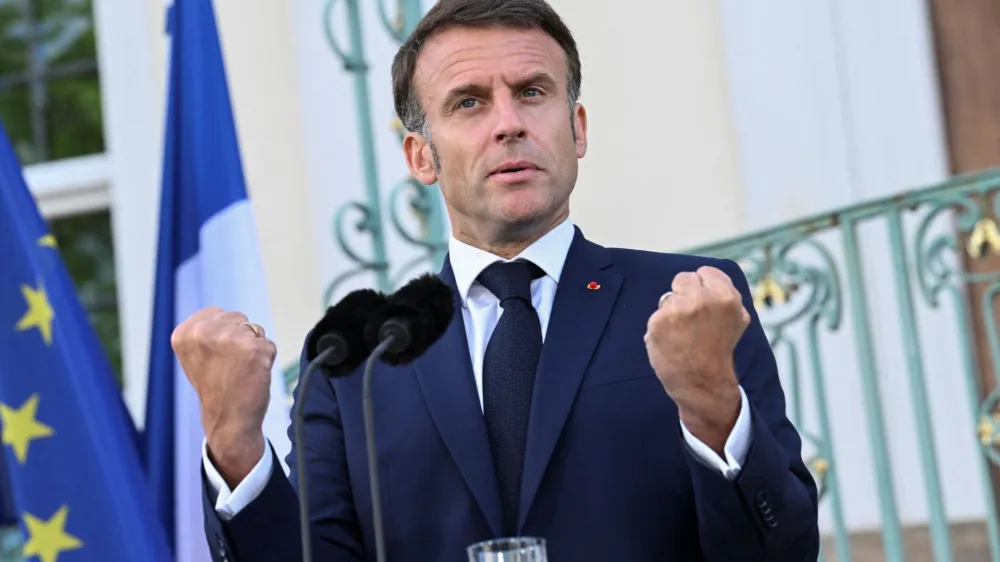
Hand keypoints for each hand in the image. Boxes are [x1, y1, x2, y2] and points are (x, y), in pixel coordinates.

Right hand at [171, 307, 275, 486]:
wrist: (228, 422)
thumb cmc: (215, 388)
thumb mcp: (196, 355)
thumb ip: (205, 332)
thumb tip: (227, 318)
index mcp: (185, 332)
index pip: (217, 313)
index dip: (223, 335)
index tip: (216, 358)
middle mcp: (204, 332)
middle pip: (238, 318)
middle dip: (240, 338)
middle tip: (230, 366)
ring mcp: (230, 339)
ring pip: (255, 330)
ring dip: (254, 348)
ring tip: (240, 370)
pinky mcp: (255, 349)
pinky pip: (269, 345)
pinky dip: (267, 359)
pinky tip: (253, 375)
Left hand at [644, 266, 749, 453]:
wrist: (702, 382)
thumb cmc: (718, 351)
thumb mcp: (737, 320)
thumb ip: (727, 297)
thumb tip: (710, 280)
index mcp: (726, 296)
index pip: (705, 273)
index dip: (702, 287)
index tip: (702, 303)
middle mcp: (702, 299)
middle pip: (683, 279)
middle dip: (683, 294)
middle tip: (689, 318)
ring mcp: (678, 309)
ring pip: (667, 298)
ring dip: (671, 313)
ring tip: (682, 334)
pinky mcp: (658, 321)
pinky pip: (656, 316)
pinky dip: (659, 328)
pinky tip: (671, 342)